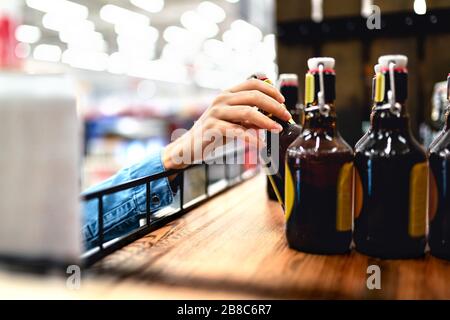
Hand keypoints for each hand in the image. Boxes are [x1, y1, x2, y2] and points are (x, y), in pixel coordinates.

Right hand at [163, 79, 290, 169]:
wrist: (189, 146)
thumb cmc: (213, 133)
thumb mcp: (233, 122)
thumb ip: (250, 118)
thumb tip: (273, 118)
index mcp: (227, 94)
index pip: (253, 83)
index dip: (270, 90)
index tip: (282, 101)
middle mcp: (222, 100)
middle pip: (254, 96)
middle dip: (274, 106)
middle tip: (286, 116)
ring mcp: (216, 113)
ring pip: (248, 112)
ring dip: (267, 121)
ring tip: (277, 128)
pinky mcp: (213, 128)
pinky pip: (238, 131)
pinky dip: (252, 138)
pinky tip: (260, 144)